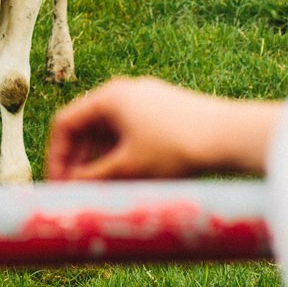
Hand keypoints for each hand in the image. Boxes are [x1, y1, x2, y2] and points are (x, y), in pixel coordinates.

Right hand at [45, 76, 282, 180]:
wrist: (231, 136)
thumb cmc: (176, 148)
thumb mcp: (127, 168)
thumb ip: (92, 179)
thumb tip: (69, 188)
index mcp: (109, 97)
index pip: (66, 123)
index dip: (56, 157)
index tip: (57, 186)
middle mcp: (126, 92)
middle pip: (88, 128)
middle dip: (79, 163)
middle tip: (78, 194)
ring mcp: (148, 100)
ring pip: (111, 133)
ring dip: (101, 163)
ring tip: (103, 193)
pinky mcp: (167, 112)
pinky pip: (133, 134)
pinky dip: (124, 156)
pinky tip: (129, 181)